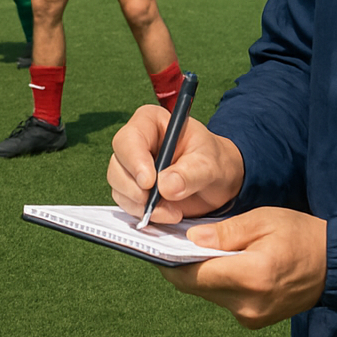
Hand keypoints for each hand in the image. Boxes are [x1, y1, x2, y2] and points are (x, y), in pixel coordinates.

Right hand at [108, 105, 244, 224]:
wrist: (218, 181)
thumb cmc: (213, 161)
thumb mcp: (209, 163)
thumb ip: (190, 173)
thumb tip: (165, 186)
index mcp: (150, 122)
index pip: (130, 138)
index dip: (134, 160)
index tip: (149, 182)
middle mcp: (136, 143)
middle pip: (118, 164)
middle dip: (134, 188)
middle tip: (156, 203)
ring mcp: (132, 166)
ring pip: (118, 185)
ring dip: (140, 204)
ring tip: (171, 211)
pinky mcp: (133, 188)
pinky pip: (126, 202)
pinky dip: (142, 213)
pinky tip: (166, 214)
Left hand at [157, 208, 326, 328]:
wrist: (335, 264)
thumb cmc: (301, 234)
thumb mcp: (262, 220)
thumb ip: (224, 232)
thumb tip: (191, 241)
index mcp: (251, 277)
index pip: (192, 275)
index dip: (168, 260)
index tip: (155, 243)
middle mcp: (248, 304)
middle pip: (196, 286)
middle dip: (180, 264)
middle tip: (170, 240)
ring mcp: (252, 317)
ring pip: (208, 293)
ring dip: (198, 272)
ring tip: (194, 247)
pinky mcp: (255, 320)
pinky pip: (224, 299)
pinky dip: (216, 280)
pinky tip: (218, 261)